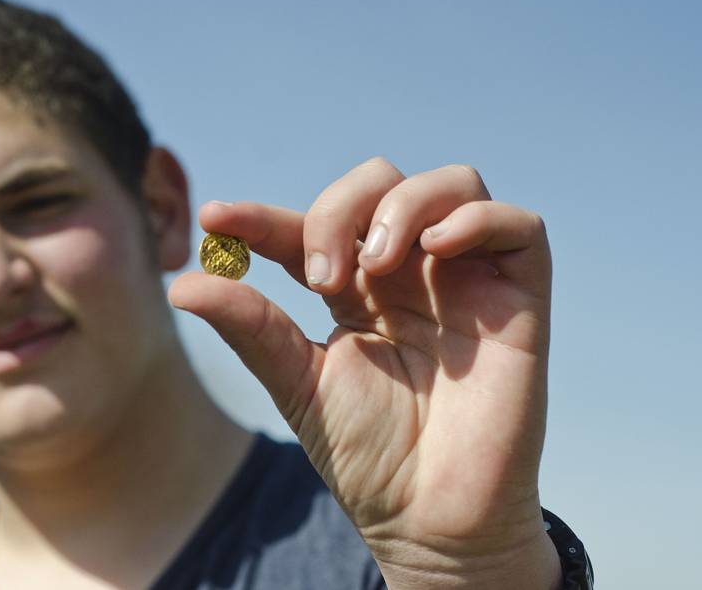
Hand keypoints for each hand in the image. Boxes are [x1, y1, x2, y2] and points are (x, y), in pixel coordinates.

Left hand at [168, 158, 561, 588]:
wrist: (428, 517)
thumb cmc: (368, 455)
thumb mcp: (298, 382)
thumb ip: (251, 327)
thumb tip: (181, 284)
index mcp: (358, 289)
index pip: (310, 228)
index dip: (262, 216)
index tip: (216, 222)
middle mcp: (412, 274)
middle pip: (381, 183)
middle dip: (339, 210)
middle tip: (320, 277)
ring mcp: (466, 280)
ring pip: (451, 184)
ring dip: (403, 206)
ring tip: (375, 265)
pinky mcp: (520, 298)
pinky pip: (519, 224)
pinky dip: (476, 217)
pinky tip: (436, 249)